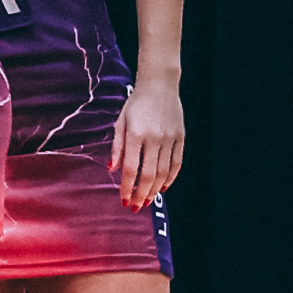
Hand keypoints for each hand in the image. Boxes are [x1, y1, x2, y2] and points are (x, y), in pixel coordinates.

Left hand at [111, 78, 184, 209]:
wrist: (159, 86)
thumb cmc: (136, 104)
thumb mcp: (120, 122)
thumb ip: (117, 147)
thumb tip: (112, 169)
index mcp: (136, 134)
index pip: (130, 169)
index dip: (127, 188)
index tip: (123, 201)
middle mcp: (154, 138)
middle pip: (148, 175)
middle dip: (141, 194)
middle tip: (135, 206)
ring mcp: (169, 138)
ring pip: (163, 172)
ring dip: (155, 190)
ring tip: (147, 201)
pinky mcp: (181, 138)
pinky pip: (176, 164)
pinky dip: (170, 178)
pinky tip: (163, 187)